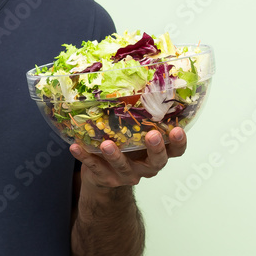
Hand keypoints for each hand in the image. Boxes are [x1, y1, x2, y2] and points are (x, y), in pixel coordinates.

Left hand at [70, 127, 186, 188]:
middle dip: (155, 149)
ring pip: (123, 167)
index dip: (179, 142)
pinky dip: (85, 157)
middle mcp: (145, 167)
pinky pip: (95, 167)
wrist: (103, 175)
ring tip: (106, 144)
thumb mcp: (134, 133)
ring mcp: (126, 174)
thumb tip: (135, 78)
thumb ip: (139, 117)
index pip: (175, 151)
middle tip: (152, 135)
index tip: (177, 129)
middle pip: (156, 162)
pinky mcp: (106, 178)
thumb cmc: (123, 146)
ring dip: (115, 155)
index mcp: (156, 153)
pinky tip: (76, 147)